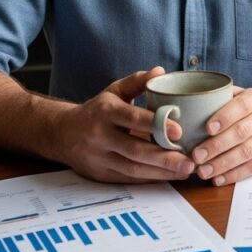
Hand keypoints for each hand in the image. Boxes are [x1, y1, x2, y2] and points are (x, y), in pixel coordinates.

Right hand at [52, 67, 195, 182]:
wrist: (61, 133)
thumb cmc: (96, 110)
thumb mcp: (114, 91)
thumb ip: (138, 81)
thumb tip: (161, 72)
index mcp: (106, 112)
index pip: (132, 118)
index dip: (156, 125)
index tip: (180, 131)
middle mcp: (100, 136)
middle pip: (135, 150)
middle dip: (165, 158)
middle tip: (190, 161)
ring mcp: (99, 158)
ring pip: (133, 169)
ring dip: (162, 172)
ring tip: (186, 170)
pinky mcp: (100, 174)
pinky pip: (128, 179)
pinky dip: (150, 179)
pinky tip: (170, 176)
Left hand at [190, 87, 251, 185]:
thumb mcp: (251, 94)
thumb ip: (228, 97)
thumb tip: (196, 102)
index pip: (242, 106)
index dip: (225, 116)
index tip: (208, 128)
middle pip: (241, 133)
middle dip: (216, 146)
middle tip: (197, 156)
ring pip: (246, 152)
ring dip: (222, 164)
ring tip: (203, 171)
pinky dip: (235, 174)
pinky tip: (219, 178)